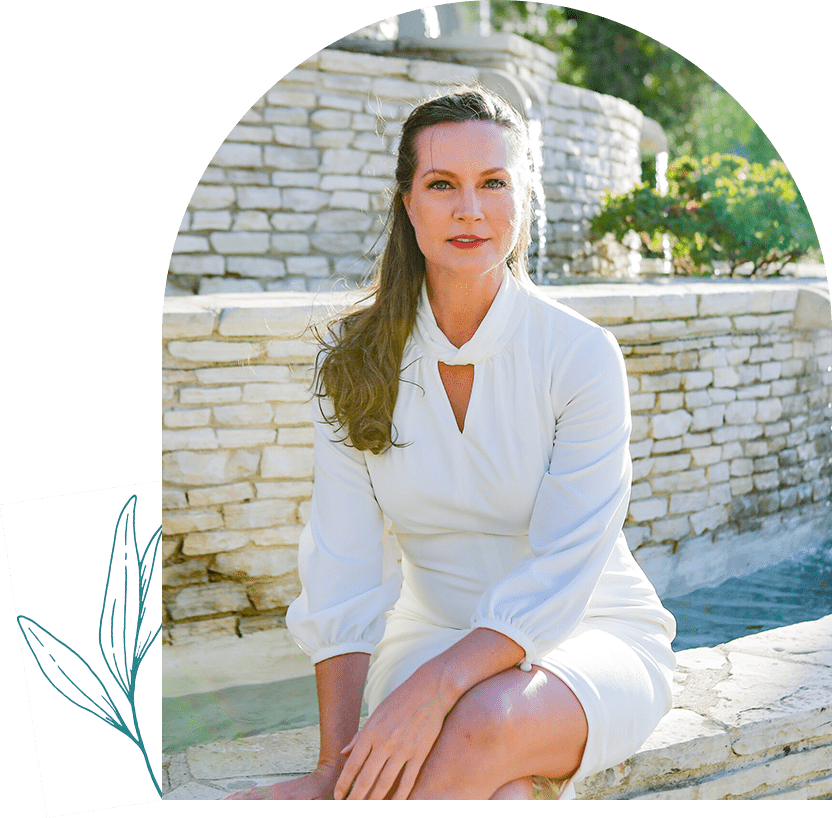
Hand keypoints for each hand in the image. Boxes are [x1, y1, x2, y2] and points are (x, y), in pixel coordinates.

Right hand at [221, 760, 341, 799]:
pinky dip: (243, 796)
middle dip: (230, 805)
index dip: (237, 805)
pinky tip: (236, 797)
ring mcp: (274, 788)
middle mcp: (273, 792)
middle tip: (214, 807)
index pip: (251, 803)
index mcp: (279, 799)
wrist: (332, 774)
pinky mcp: (278, 788)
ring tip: (219, 805)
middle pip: (245, 800)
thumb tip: (273, 801)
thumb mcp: (311, 807)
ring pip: (248, 795)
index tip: (222, 807)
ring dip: (234, 801)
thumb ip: (290, 806)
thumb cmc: (326, 797)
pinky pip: (256, 792)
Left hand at [334, 668, 451, 799]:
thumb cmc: (400, 700)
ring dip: (374, 801)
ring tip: (367, 810)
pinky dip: (399, 797)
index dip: (344, 783)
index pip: (353, 764)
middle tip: (349, 809)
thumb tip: (344, 753)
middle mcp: (385, 742)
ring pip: (385, 783)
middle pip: (366, 778)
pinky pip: (408, 781)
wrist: (429, 689)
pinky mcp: (420, 753)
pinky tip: (393, 806)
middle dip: (355, 797)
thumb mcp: (376, 714)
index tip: (338, 797)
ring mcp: (403, 749)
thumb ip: (360, 735)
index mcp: (371, 731)